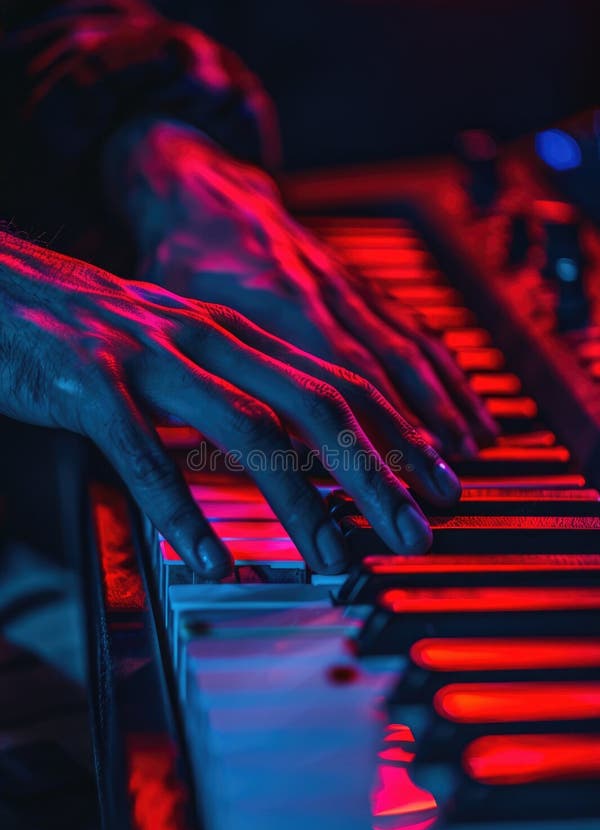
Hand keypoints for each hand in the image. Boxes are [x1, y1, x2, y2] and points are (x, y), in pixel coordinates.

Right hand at [0, 232, 460, 577]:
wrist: (2, 282)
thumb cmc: (99, 332)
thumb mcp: (184, 355)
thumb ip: (239, 393)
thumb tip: (300, 452)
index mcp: (237, 334)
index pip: (338, 383)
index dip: (396, 434)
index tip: (437, 482)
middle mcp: (207, 338)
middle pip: (313, 406)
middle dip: (374, 472)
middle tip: (413, 530)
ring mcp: (148, 356)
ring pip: (243, 429)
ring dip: (297, 498)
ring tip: (334, 556)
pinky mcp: (87, 381)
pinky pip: (141, 453)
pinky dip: (180, 508)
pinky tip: (210, 555)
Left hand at [103, 119, 497, 455]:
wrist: (204, 193)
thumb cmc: (186, 264)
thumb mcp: (185, 325)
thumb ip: (217, 378)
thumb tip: (250, 450)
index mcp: (280, 309)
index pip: (335, 381)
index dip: (368, 433)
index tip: (395, 481)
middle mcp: (325, 299)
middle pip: (385, 375)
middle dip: (420, 436)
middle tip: (446, 489)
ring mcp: (348, 290)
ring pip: (408, 349)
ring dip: (444, 404)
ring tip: (472, 451)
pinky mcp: (358, 284)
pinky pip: (411, 325)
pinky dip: (442, 364)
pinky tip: (464, 392)